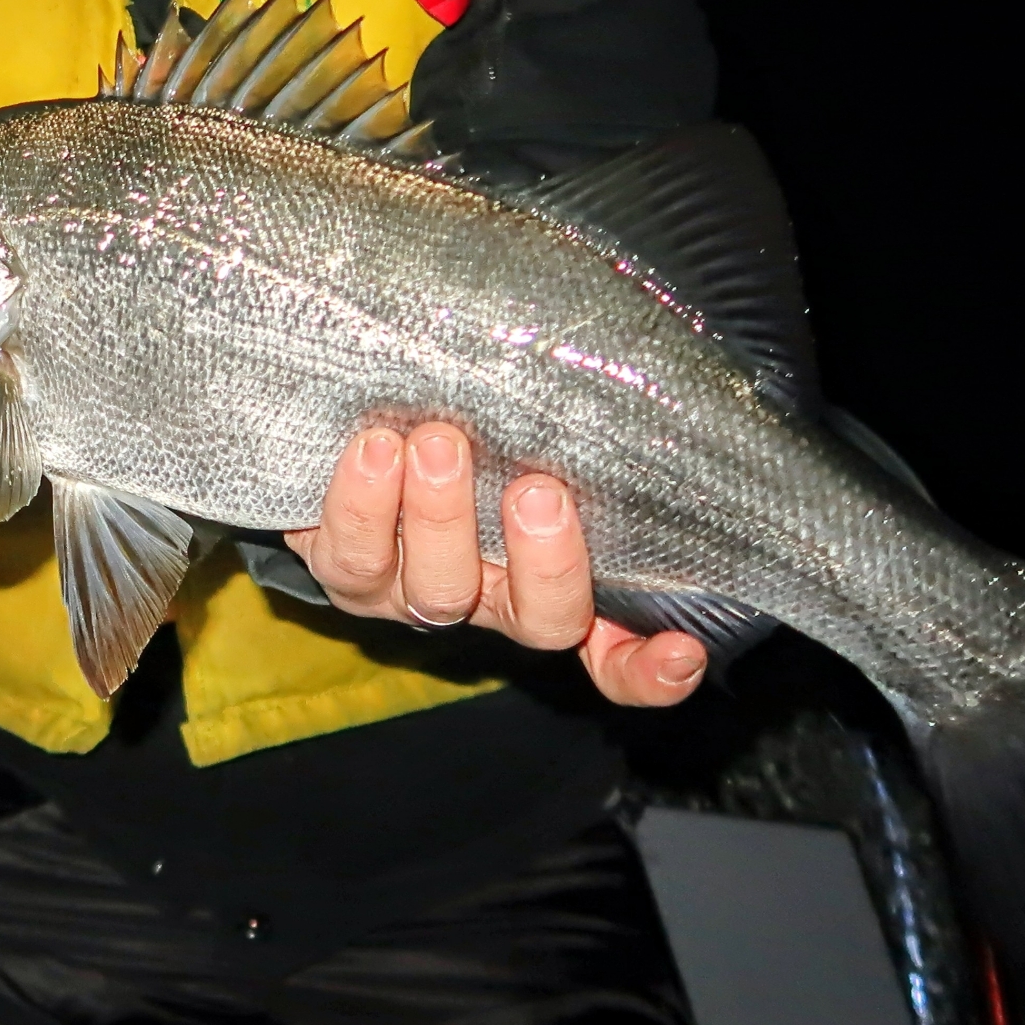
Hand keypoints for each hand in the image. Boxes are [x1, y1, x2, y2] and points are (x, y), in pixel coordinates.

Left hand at [286, 421, 706, 707]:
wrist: (342, 428)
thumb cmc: (463, 416)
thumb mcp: (524, 420)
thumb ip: (570, 415)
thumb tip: (628, 355)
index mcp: (548, 579)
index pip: (616, 652)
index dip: (649, 669)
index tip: (683, 650)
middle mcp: (488, 599)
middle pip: (540, 619)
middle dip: (546, 563)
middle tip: (537, 491)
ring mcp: (412, 593)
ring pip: (438, 589)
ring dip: (443, 517)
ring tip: (436, 443)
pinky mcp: (341, 570)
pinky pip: (350, 557)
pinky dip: (363, 504)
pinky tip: (373, 448)